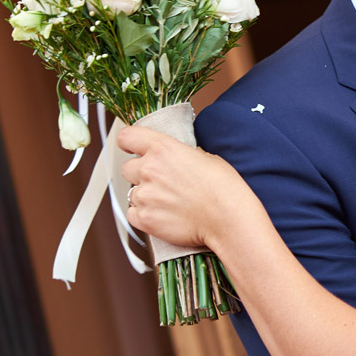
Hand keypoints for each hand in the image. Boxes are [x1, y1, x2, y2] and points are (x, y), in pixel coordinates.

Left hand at [116, 125, 256, 248]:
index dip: (129, 143)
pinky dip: (144, 215)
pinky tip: (163, 214)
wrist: (228, 218)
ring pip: (132, 193)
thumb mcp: (207, 158)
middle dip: (140, 174)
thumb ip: (183, 155)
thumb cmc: (223, 189)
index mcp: (163, 149)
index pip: (127, 137)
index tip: (132, 148)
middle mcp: (149, 170)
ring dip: (145, 196)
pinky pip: (133, 214)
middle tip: (160, 181)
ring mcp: (145, 195)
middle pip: (127, 168)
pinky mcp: (145, 218)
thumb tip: (177, 159)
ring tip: (169, 202)